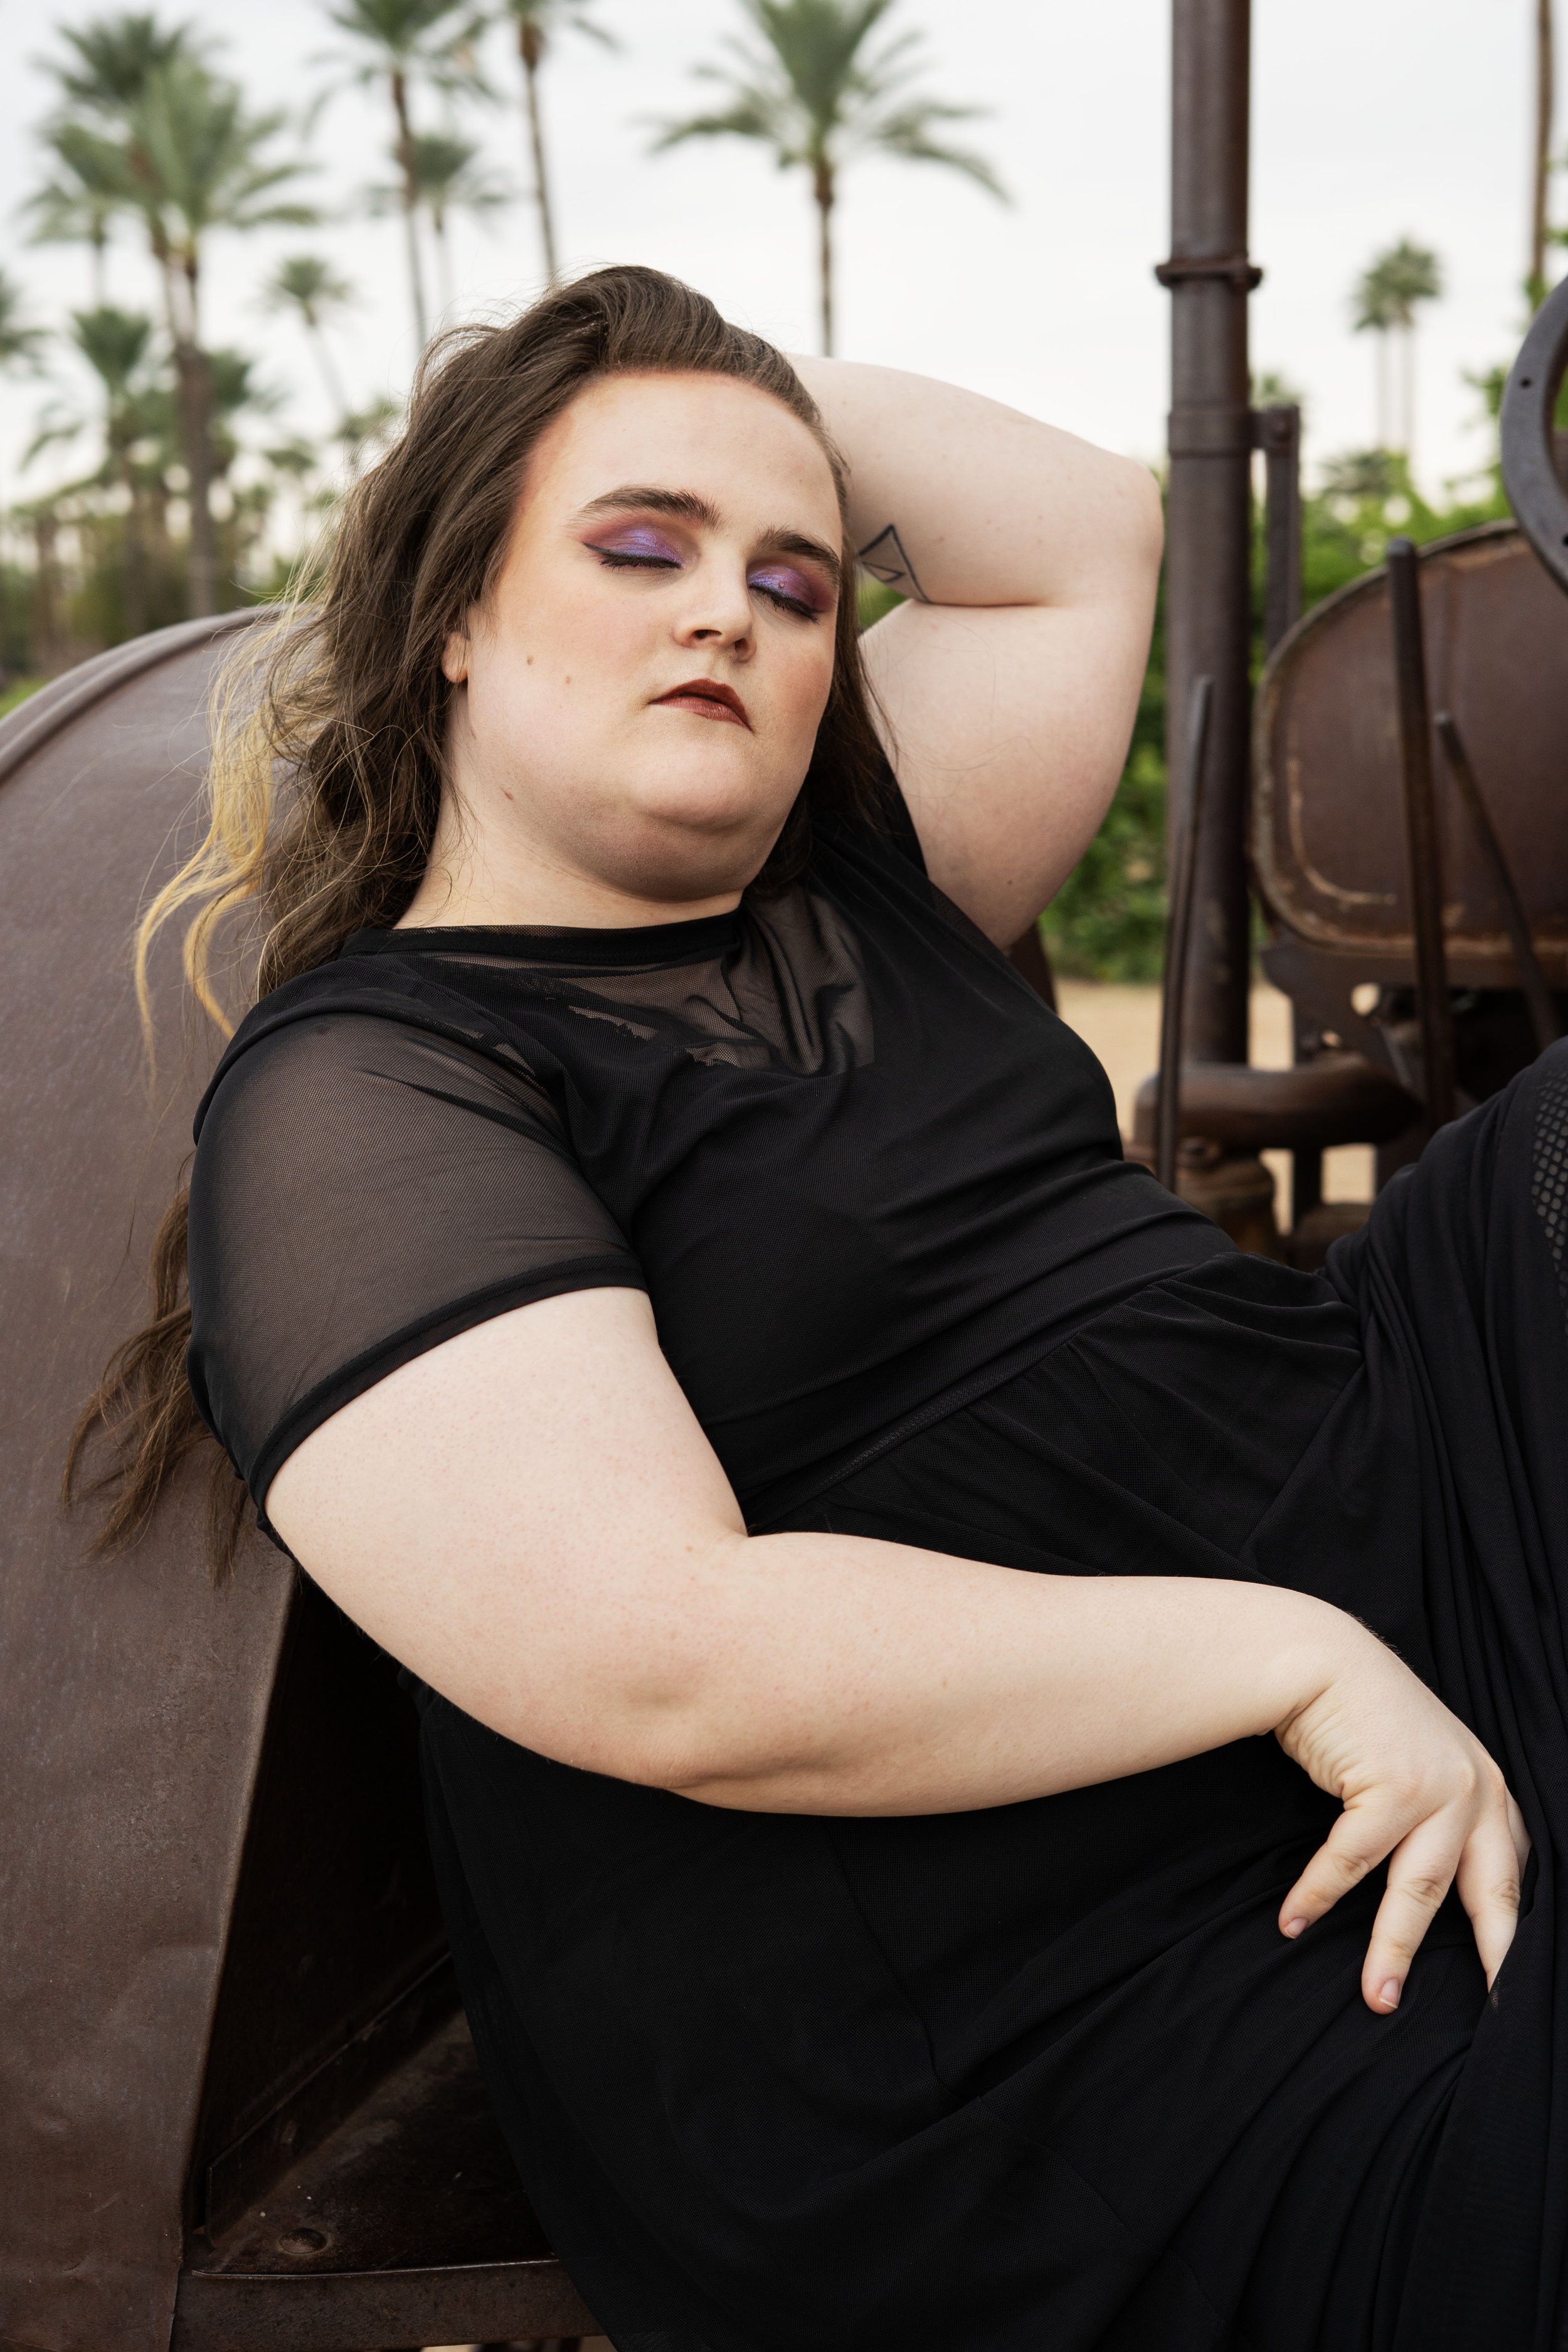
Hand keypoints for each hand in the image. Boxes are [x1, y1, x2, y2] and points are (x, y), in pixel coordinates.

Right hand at [1274, 1627, 1529, 2012]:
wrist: (1319, 1657)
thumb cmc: (1361, 1715)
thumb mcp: (1421, 1761)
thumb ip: (1443, 1815)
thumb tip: (1444, 1889)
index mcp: (1489, 1788)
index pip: (1512, 1876)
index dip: (1512, 1935)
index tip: (1508, 1988)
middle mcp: (1477, 1789)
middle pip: (1489, 1897)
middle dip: (1489, 1964)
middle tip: (1489, 2017)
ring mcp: (1439, 1788)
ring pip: (1419, 1892)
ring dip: (1391, 1951)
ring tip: (1375, 1999)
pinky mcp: (1393, 1787)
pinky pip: (1351, 1861)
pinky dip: (1317, 1895)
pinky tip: (1292, 1921)